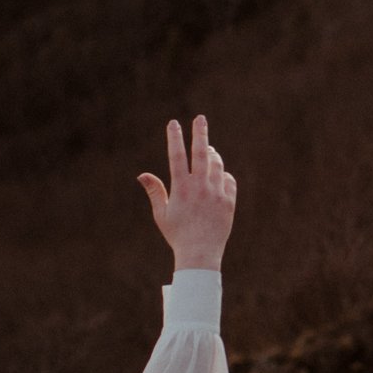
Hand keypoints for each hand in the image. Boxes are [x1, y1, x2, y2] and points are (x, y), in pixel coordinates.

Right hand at [137, 115, 236, 271]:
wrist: (200, 254)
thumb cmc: (177, 235)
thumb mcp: (161, 214)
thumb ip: (155, 191)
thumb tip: (143, 175)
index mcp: (181, 188)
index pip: (177, 156)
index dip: (175, 137)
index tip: (173, 123)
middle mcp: (200, 187)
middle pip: (202, 152)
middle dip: (200, 132)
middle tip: (200, 118)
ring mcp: (217, 192)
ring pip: (217, 164)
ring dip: (212, 155)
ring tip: (208, 150)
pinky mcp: (229, 201)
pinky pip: (229, 180)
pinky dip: (223, 175)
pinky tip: (218, 176)